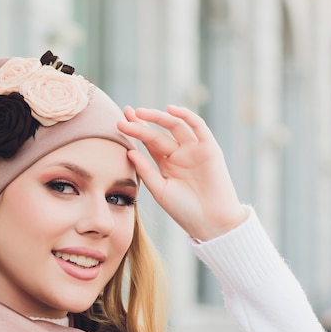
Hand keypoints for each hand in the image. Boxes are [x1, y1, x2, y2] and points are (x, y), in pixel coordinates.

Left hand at [117, 105, 247, 240]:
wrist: (211, 222)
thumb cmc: (184, 210)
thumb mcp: (159, 190)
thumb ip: (145, 171)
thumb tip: (129, 152)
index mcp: (166, 164)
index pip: (148, 143)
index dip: (135, 131)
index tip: (119, 122)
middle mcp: (179, 154)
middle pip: (157, 133)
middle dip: (140, 124)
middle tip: (124, 115)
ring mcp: (194, 150)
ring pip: (174, 126)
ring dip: (158, 118)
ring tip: (140, 113)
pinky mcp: (209, 148)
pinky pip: (198, 127)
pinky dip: (186, 116)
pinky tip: (170, 110)